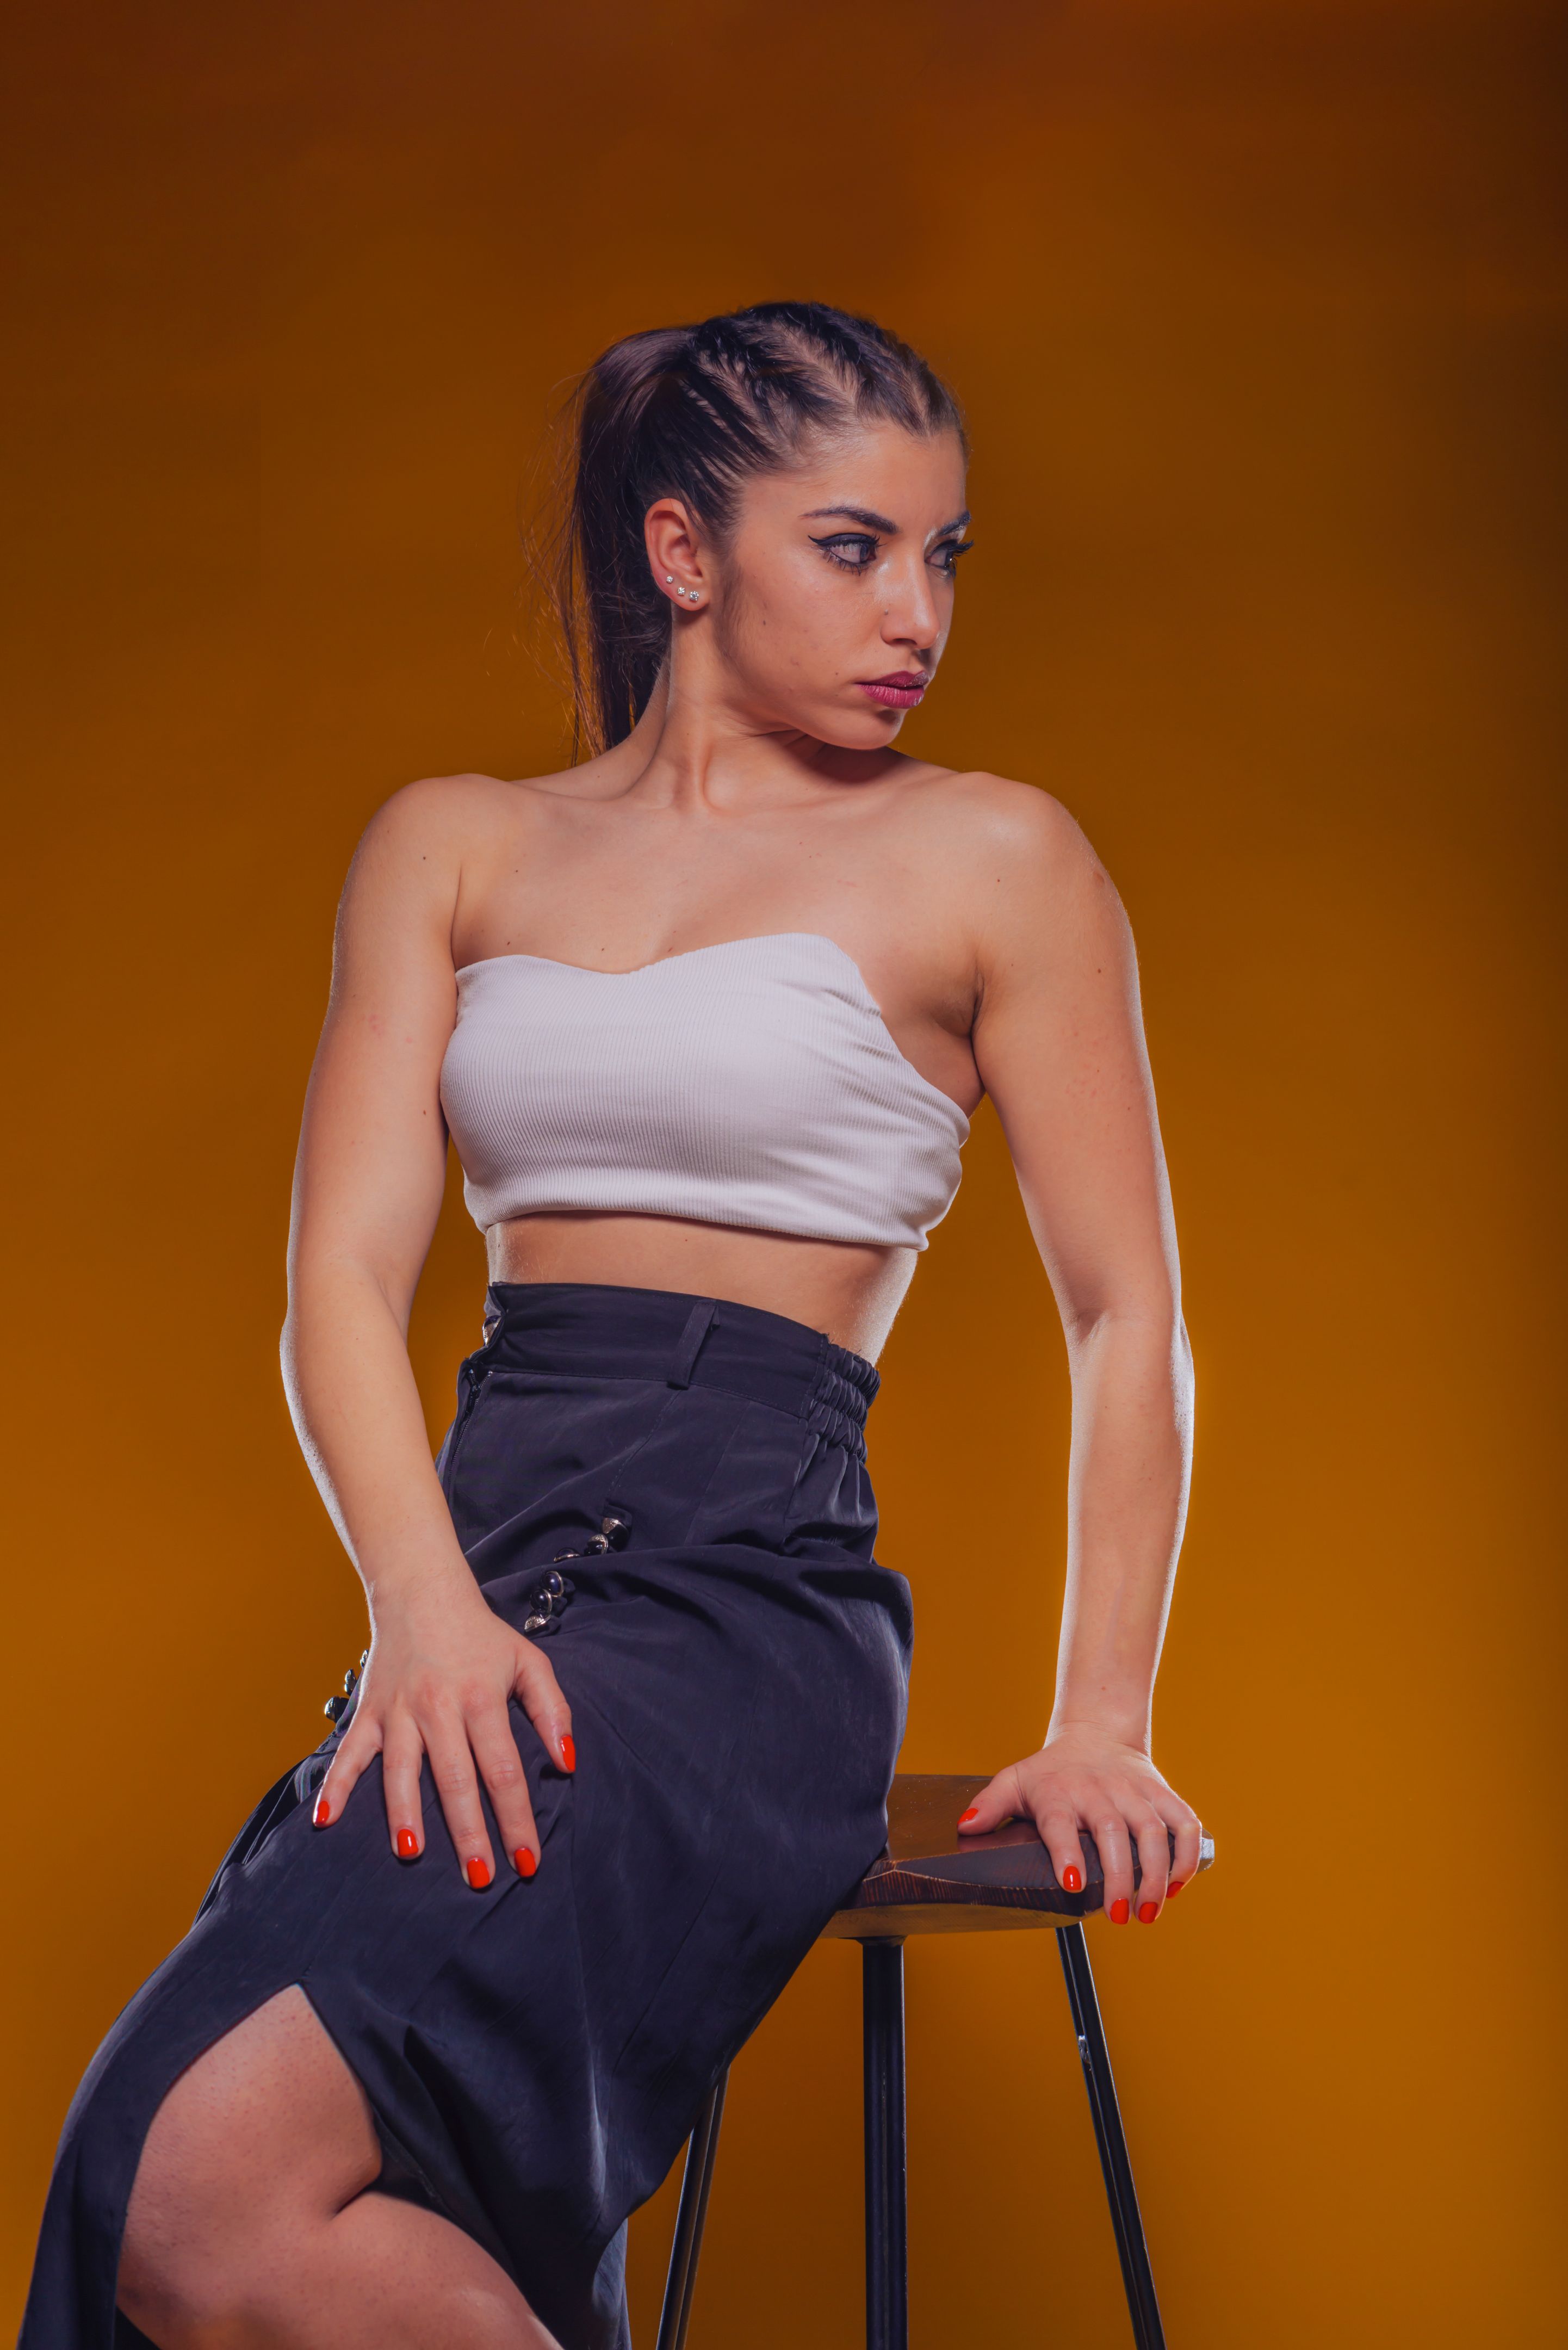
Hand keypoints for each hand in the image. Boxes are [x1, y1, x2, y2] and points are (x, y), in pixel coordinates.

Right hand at [310, 1567, 574, 1887]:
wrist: (422, 1591)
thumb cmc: (482, 1636)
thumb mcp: (529, 1663)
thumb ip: (552, 1712)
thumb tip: (566, 1764)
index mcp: (482, 1699)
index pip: (503, 1770)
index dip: (517, 1819)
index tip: (527, 1861)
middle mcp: (438, 1708)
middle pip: (455, 1780)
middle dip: (468, 1833)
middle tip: (480, 1878)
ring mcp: (399, 1711)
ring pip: (401, 1771)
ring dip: (405, 1814)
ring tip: (411, 1854)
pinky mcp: (369, 1712)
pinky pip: (350, 1753)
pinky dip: (337, 1785)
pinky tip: (326, 1820)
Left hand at [957, 1726, 1200, 1923]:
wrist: (1097, 1732)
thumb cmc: (1053, 1770)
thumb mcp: (1015, 1780)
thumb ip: (990, 1804)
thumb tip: (964, 1827)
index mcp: (1058, 1791)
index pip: (1060, 1822)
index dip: (1067, 1853)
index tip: (1072, 1883)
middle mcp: (1098, 1789)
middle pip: (1111, 1832)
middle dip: (1119, 1878)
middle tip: (1118, 1916)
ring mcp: (1133, 1790)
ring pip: (1152, 1830)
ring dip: (1155, 1874)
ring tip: (1149, 1911)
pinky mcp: (1162, 1792)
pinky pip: (1184, 1822)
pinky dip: (1187, 1853)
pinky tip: (1179, 1884)